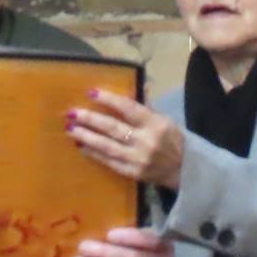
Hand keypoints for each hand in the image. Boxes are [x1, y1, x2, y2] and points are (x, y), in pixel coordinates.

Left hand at [67, 89, 184, 190]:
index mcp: (156, 124)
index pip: (129, 108)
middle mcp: (147, 141)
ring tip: (71, 129)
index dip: (109, 100)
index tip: (91, 93)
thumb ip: (147, 106)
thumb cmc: (172, 141)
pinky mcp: (133, 173)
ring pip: (108, 146)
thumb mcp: (165, 120)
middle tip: (72, 113)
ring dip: (87, 137)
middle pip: (114, 128)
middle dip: (91, 119)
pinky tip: (82, 147)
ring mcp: (139, 159)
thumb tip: (141, 84)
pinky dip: (95, 154)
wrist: (185, 171)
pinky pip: (110, 162)